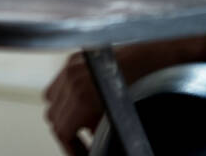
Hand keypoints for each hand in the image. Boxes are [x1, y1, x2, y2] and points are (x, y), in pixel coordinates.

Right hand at [44, 36, 205, 153]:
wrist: (153, 58)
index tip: (83, 153)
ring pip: (52, 98)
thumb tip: (93, 144)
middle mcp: (71, 79)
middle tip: (83, 145)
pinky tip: (82, 102)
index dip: (71, 147)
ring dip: (63, 112)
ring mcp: (71, 66)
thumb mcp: (118, 121)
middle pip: (53, 115)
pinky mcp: (74, 58)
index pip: (61, 129)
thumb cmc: (144, 88)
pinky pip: (59, 82)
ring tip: (81, 123)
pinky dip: (65, 95)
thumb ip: (98, 134)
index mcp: (81, 97)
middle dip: (67, 132)